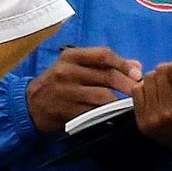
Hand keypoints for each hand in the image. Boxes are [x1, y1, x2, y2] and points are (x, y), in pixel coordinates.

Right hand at [26, 46, 142, 133]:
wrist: (31, 104)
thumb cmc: (58, 83)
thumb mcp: (74, 67)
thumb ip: (104, 65)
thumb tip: (136, 66)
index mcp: (70, 56)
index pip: (103, 55)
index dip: (124, 64)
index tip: (138, 74)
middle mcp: (67, 71)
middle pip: (107, 76)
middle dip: (128, 85)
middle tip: (140, 93)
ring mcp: (66, 92)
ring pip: (103, 96)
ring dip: (121, 102)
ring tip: (132, 106)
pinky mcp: (67, 110)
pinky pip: (94, 112)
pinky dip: (108, 114)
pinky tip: (116, 115)